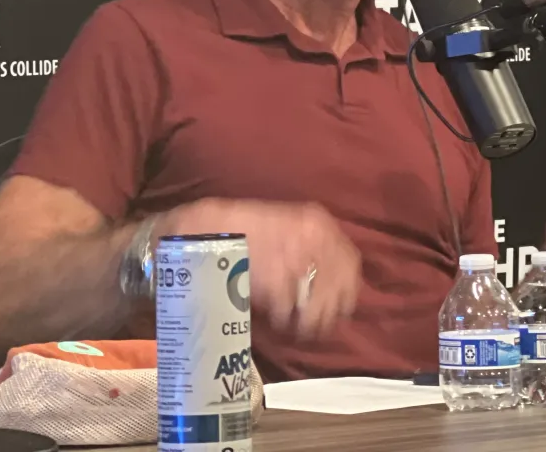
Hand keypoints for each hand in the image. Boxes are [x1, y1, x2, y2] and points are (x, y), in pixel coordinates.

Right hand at [158, 199, 361, 338]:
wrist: (195, 234)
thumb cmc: (237, 232)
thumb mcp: (282, 229)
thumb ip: (307, 248)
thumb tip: (331, 279)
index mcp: (315, 223)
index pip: (350, 263)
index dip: (345, 289)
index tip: (335, 304)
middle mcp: (312, 239)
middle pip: (341, 289)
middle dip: (328, 311)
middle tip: (310, 321)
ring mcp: (294, 261)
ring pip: (318, 307)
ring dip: (307, 321)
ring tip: (289, 322)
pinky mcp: (273, 284)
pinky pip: (289, 315)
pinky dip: (283, 323)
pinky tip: (272, 319)